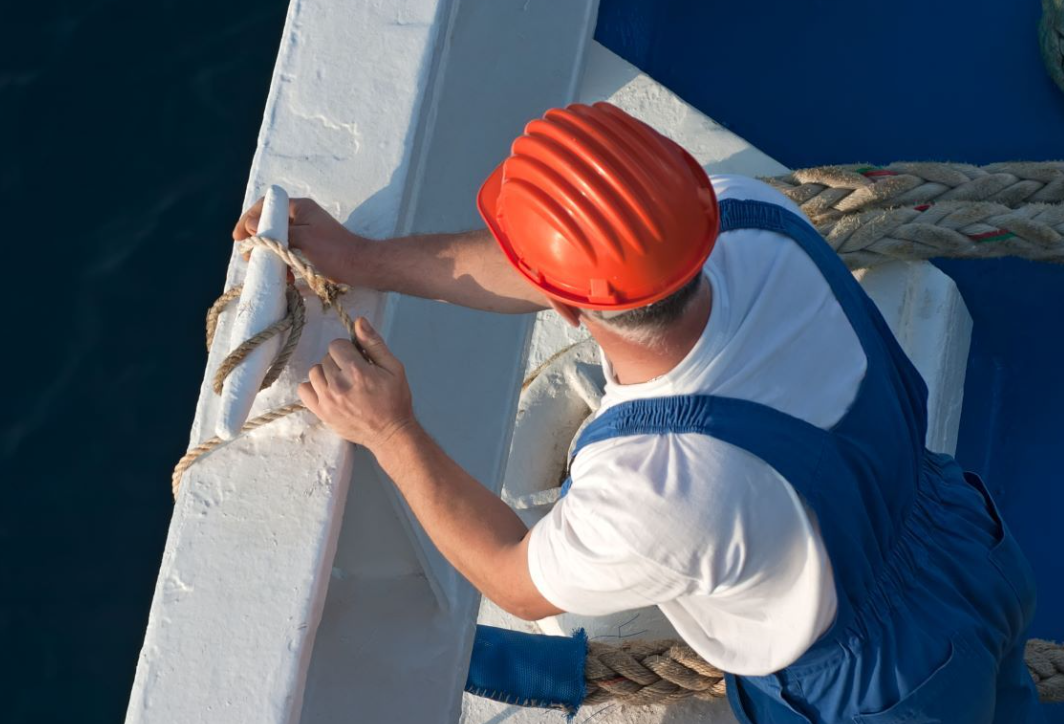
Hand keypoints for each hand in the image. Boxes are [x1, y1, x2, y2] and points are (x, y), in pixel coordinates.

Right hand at [232, 196, 366, 282]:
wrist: (360, 267)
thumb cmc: (334, 250)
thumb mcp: (302, 239)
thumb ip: (276, 231)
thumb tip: (250, 224)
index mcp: (300, 208)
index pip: (267, 206)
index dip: (249, 219)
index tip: (238, 238)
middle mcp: (302, 217)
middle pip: (270, 225)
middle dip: (258, 242)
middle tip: (250, 258)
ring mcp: (306, 233)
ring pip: (278, 242)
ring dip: (271, 257)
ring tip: (268, 270)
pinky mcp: (309, 249)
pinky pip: (289, 253)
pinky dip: (284, 264)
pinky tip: (285, 278)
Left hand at [298, 317, 416, 450]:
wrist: (390, 433)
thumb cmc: (395, 399)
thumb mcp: (393, 367)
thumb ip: (374, 343)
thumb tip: (359, 321)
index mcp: (357, 371)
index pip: (337, 345)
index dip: (349, 350)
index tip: (359, 360)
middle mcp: (338, 385)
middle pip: (326, 358)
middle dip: (339, 361)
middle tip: (354, 374)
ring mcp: (327, 400)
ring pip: (314, 372)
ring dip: (326, 374)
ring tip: (342, 383)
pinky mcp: (321, 413)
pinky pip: (303, 390)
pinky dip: (313, 387)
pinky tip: (328, 391)